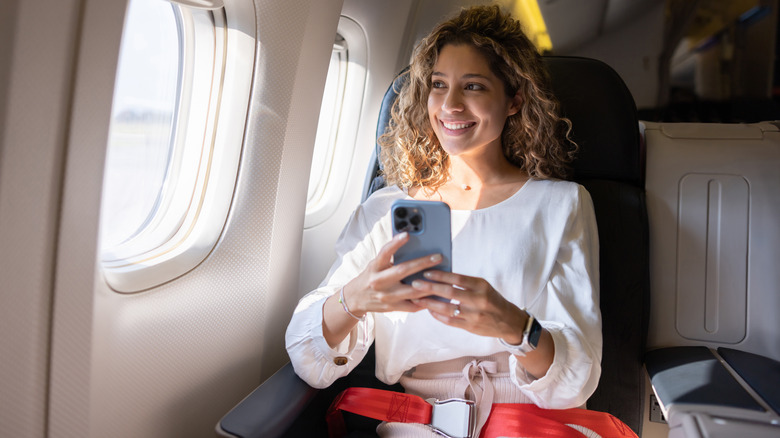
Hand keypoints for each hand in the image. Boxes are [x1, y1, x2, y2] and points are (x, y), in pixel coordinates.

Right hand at [322, 232, 445, 347]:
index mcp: (375, 267)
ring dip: (430, 285)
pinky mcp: (392, 308)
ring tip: (443, 277)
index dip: (395, 243)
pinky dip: (425, 301)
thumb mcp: (376, 264)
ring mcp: (386, 296)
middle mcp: (379, 281)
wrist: (356, 298)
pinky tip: (436, 294)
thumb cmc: (371, 276)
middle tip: (438, 257)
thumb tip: (413, 245)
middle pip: (403, 271)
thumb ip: (391, 258)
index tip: (407, 234)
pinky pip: (413, 305)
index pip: (384, 252)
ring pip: (412, 291)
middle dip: (423, 263)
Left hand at [410, 271, 526, 341]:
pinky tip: (429, 309)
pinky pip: (450, 321)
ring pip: (447, 308)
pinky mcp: (470, 327)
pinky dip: (438, 315)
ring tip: (417, 298)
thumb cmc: (493, 300)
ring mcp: (474, 315)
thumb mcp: (484, 287)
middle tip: (415, 284)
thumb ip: (465, 283)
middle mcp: (478, 300)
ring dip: (429, 303)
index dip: (440, 275)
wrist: (509, 321)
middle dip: (430, 288)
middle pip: (449, 292)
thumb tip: (441, 276)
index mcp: (481, 286)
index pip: (457, 278)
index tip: (426, 272)